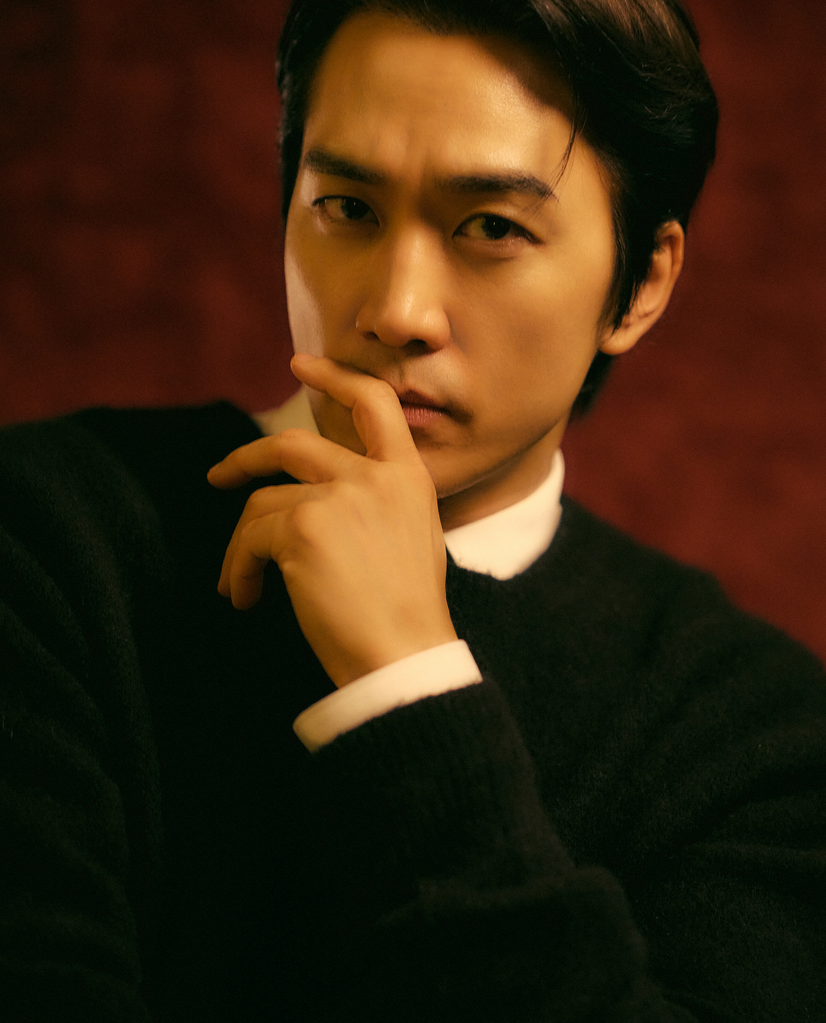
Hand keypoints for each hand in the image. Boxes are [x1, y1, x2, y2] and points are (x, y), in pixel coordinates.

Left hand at [207, 354, 457, 687]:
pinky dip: (238, 571)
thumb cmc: (405, 616)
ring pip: (262, 503)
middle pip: (292, 443)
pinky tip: (246, 600)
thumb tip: (314, 498)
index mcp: (409, 477)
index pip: (375, 403)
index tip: (302, 365)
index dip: (336, 378)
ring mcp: (338, 497)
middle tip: (218, 476)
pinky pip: (249, 540)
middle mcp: (375, 476)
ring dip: (241, 546)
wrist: (403, 657)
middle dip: (246, 458)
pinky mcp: (302, 528)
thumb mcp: (410, 540)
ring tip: (241, 585)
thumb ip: (375, 504)